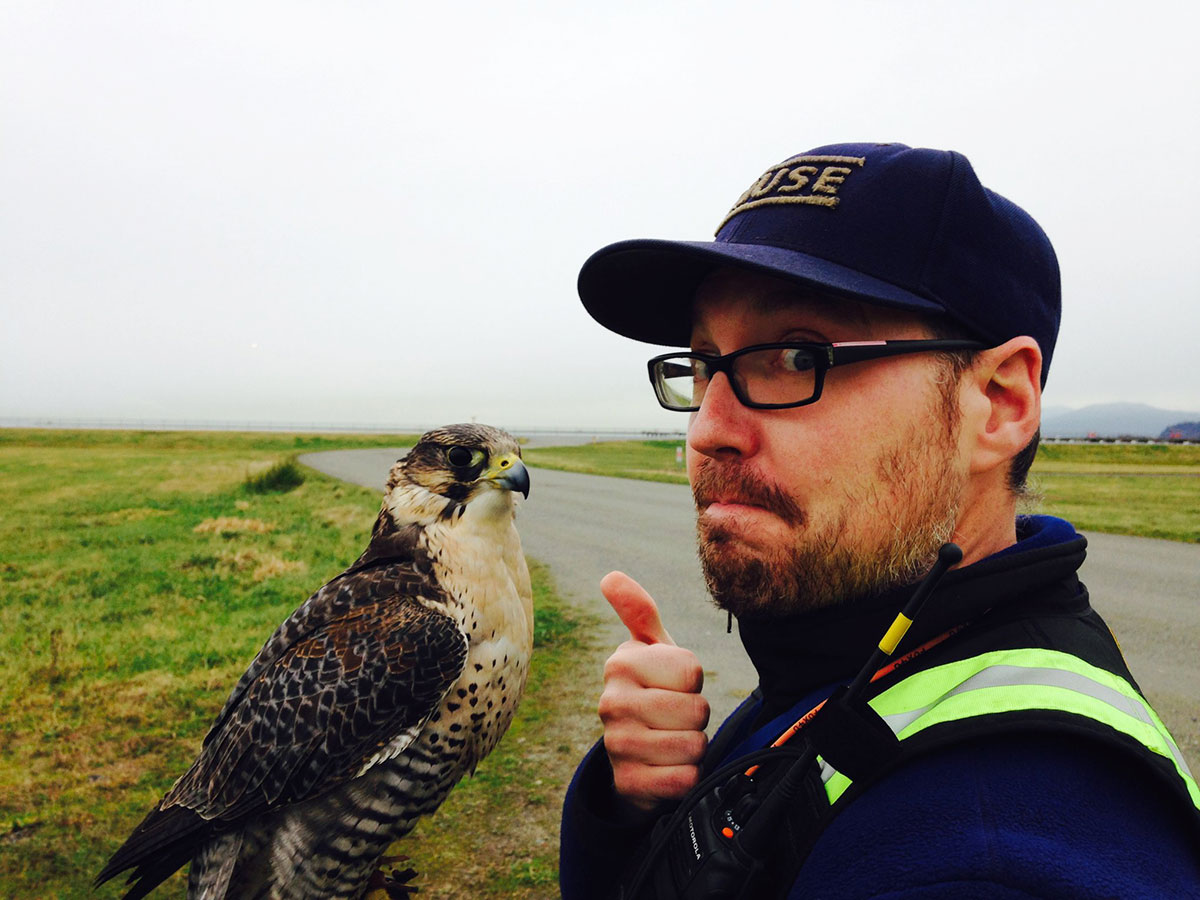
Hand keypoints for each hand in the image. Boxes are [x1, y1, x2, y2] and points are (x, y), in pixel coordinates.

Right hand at [597, 571, 709, 811]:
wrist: (635, 758)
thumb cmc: (653, 692)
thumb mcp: (651, 651)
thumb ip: (639, 612)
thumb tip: (610, 576)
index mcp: (619, 663)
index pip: (691, 670)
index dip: (693, 681)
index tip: (674, 685)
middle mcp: (610, 702)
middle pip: (696, 710)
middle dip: (696, 716)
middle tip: (675, 717)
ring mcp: (616, 745)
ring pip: (693, 745)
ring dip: (694, 747)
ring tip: (671, 741)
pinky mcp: (629, 784)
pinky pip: (685, 779)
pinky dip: (688, 777)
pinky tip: (668, 770)